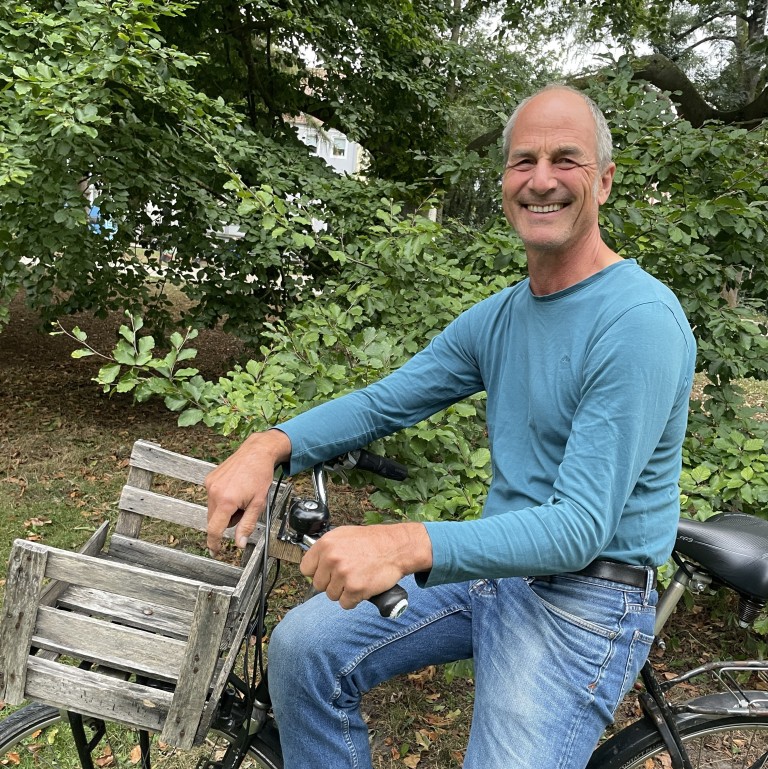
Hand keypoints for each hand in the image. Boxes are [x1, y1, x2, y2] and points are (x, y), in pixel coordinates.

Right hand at [205, 429, 290, 554]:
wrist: (256, 452)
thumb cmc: (260, 474)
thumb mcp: (258, 503)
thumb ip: (247, 525)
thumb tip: (239, 543)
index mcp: (226, 501)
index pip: (214, 529)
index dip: (214, 543)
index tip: (215, 550)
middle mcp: (214, 492)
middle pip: (214, 519)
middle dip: (228, 520)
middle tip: (244, 508)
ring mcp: (210, 484)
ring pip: (213, 509)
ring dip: (225, 509)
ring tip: (240, 496)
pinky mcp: (209, 479)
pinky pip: (213, 497)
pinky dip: (222, 499)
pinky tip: (234, 489)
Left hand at [300, 522, 431, 608]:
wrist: (396, 547)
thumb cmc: (371, 541)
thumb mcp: (344, 535)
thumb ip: (326, 549)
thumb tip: (313, 564)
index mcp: (325, 544)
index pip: (306, 568)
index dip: (317, 572)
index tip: (327, 572)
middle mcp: (331, 558)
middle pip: (318, 585)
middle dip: (332, 583)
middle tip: (347, 574)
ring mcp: (343, 574)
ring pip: (331, 595)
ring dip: (344, 592)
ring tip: (357, 578)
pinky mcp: (355, 588)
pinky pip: (345, 604)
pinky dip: (354, 599)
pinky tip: (363, 586)